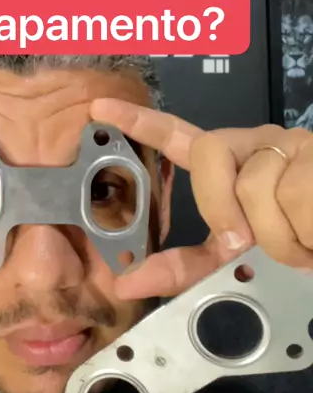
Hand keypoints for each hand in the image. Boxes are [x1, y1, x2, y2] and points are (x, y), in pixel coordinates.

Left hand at [90, 98, 312, 299]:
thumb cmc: (302, 239)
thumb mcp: (242, 255)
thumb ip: (190, 264)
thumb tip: (127, 282)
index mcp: (237, 162)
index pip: (181, 136)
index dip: (141, 123)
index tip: (99, 110)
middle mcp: (261, 144)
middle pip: (210, 155)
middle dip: (222, 206)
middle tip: (249, 239)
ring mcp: (293, 146)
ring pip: (256, 186)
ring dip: (278, 236)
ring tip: (302, 240)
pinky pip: (294, 197)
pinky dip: (304, 235)